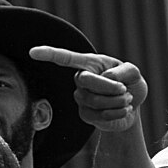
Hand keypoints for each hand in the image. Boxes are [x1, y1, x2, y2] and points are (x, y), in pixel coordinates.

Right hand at [29, 46, 147, 131]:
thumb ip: (126, 71)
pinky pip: (100, 115)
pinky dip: (118, 113)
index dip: (50, 54)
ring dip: (117, 101)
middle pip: (86, 80)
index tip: (33, 52)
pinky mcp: (85, 114)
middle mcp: (81, 79)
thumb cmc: (130, 84)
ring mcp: (81, 97)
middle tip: (125, 90)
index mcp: (90, 63)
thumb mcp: (134, 73)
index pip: (66, 58)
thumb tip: (108, 77)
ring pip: (95, 100)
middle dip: (110, 86)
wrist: (132, 105)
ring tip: (127, 99)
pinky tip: (124, 109)